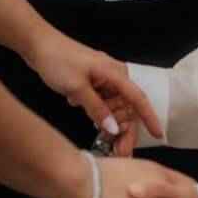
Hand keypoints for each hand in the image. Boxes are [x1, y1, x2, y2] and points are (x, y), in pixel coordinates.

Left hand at [27, 31, 161, 155]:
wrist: (39, 46)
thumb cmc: (58, 59)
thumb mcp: (77, 88)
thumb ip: (97, 109)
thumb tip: (113, 128)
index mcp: (114, 73)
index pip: (138, 98)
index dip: (149, 117)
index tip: (158, 134)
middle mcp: (113, 75)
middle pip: (126, 108)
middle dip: (123, 131)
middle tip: (118, 152)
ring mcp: (103, 80)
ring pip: (114, 108)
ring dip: (109, 124)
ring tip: (101, 139)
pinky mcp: (93, 84)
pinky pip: (103, 104)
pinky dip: (98, 115)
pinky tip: (85, 115)